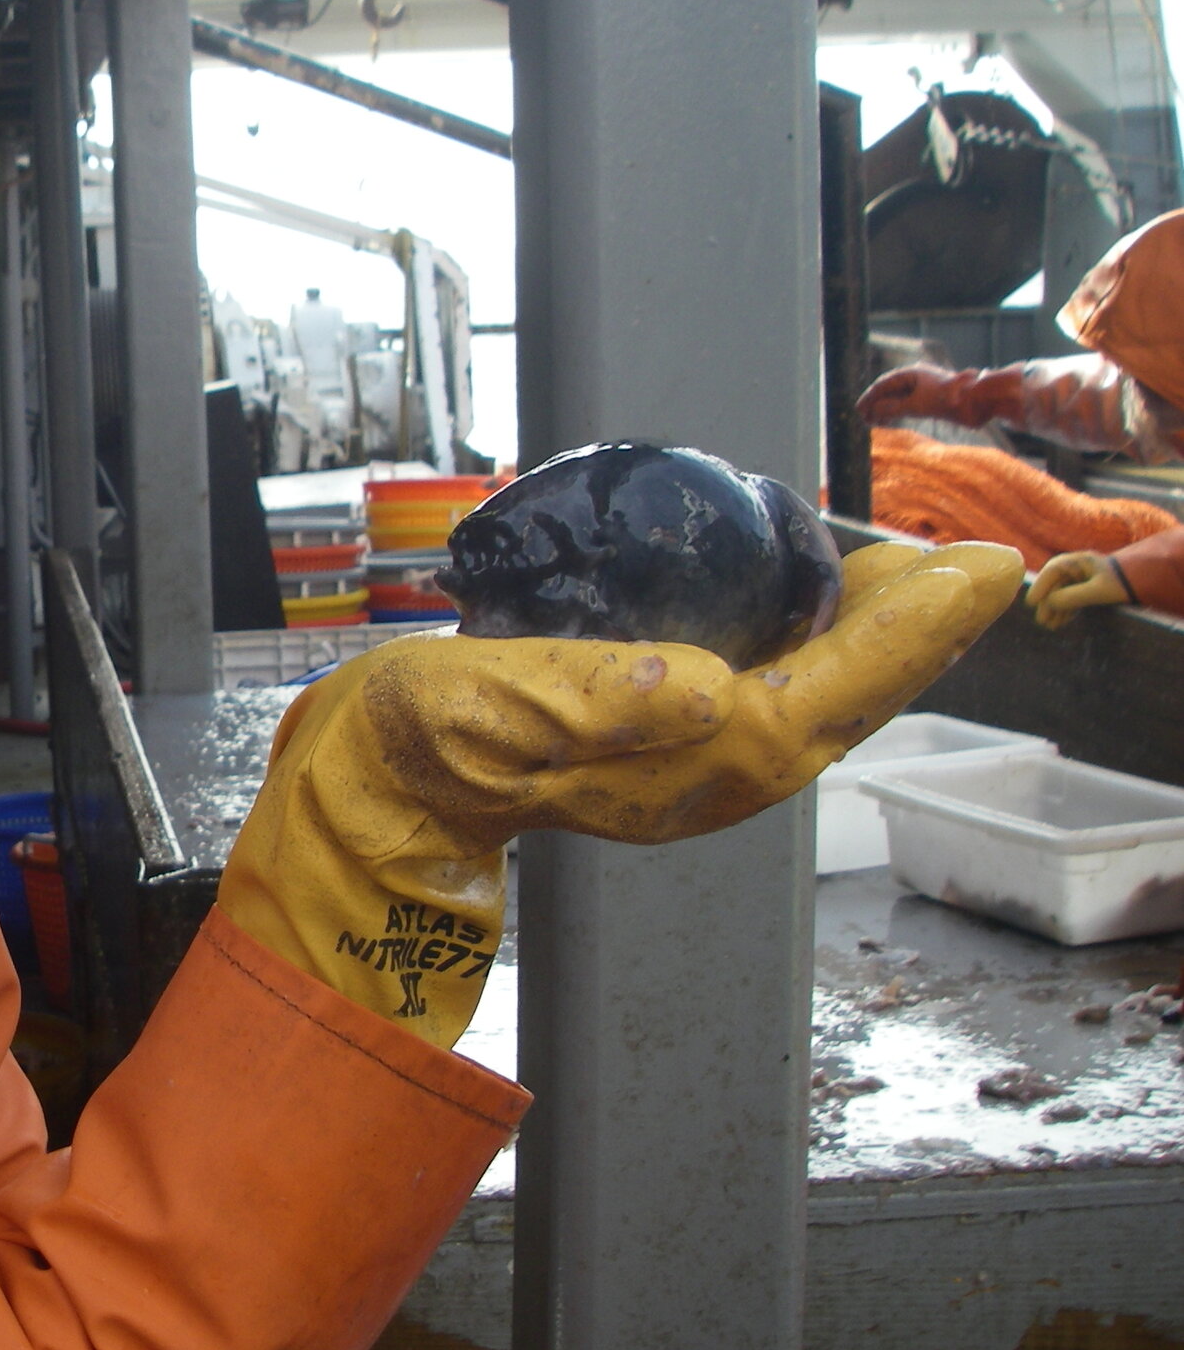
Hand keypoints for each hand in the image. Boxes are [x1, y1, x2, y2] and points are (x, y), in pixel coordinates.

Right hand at [216, 541, 1021, 1046]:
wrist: (376, 785)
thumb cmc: (417, 741)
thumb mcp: (480, 705)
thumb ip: (583, 700)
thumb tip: (707, 686)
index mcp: (672, 764)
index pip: (824, 694)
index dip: (908, 633)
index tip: (974, 574)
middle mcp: (703, 777)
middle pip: (843, 698)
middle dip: (913, 633)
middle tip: (970, 564)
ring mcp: (690, 773)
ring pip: (817, 700)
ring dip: (874, 641)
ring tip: (913, 576)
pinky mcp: (668, 756)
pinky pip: (776, 698)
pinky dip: (818, 651)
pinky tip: (820, 611)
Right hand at [858, 363, 968, 424]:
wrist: (976, 403)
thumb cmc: (946, 400)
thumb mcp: (915, 405)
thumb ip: (892, 408)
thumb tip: (873, 411)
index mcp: (912, 372)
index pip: (883, 384)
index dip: (869, 398)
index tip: (858, 410)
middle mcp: (916, 378)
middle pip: (889, 390)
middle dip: (875, 404)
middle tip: (863, 419)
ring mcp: (924, 389)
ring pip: (898, 398)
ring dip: (885, 410)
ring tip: (873, 422)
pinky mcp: (931, 400)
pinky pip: (907, 404)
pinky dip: (896, 412)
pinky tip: (889, 421)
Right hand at [1028, 551, 1131, 628]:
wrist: (1145, 582)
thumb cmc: (1123, 582)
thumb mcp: (1098, 590)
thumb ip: (1072, 596)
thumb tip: (1049, 603)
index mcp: (1078, 561)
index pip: (1052, 571)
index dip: (1040, 587)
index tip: (1031, 602)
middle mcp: (1076, 567)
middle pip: (1054, 584)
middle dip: (1047, 603)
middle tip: (1042, 620)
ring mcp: (1081, 577)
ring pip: (1061, 593)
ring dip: (1055, 609)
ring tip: (1051, 626)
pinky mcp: (1086, 587)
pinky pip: (1070, 598)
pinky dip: (1065, 609)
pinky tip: (1062, 622)